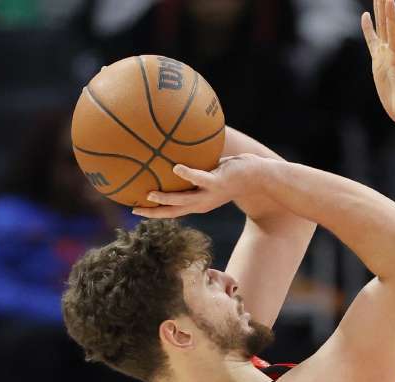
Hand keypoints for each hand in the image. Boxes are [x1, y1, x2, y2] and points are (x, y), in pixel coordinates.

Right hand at [132, 154, 264, 218]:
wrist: (259, 177)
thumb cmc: (232, 173)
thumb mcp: (209, 174)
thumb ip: (194, 171)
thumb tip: (175, 155)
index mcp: (198, 202)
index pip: (172, 210)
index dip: (154, 212)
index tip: (135, 209)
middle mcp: (202, 202)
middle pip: (174, 211)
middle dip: (154, 212)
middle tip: (135, 208)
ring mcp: (210, 193)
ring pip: (185, 200)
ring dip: (167, 199)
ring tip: (150, 194)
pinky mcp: (218, 182)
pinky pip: (200, 178)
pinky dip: (188, 174)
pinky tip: (176, 167)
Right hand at [362, 0, 394, 128]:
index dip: (392, 16)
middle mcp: (393, 53)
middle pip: (388, 24)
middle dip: (386, 6)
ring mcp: (386, 56)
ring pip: (381, 28)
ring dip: (379, 11)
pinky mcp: (379, 62)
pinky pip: (372, 40)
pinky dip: (369, 28)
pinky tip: (366, 16)